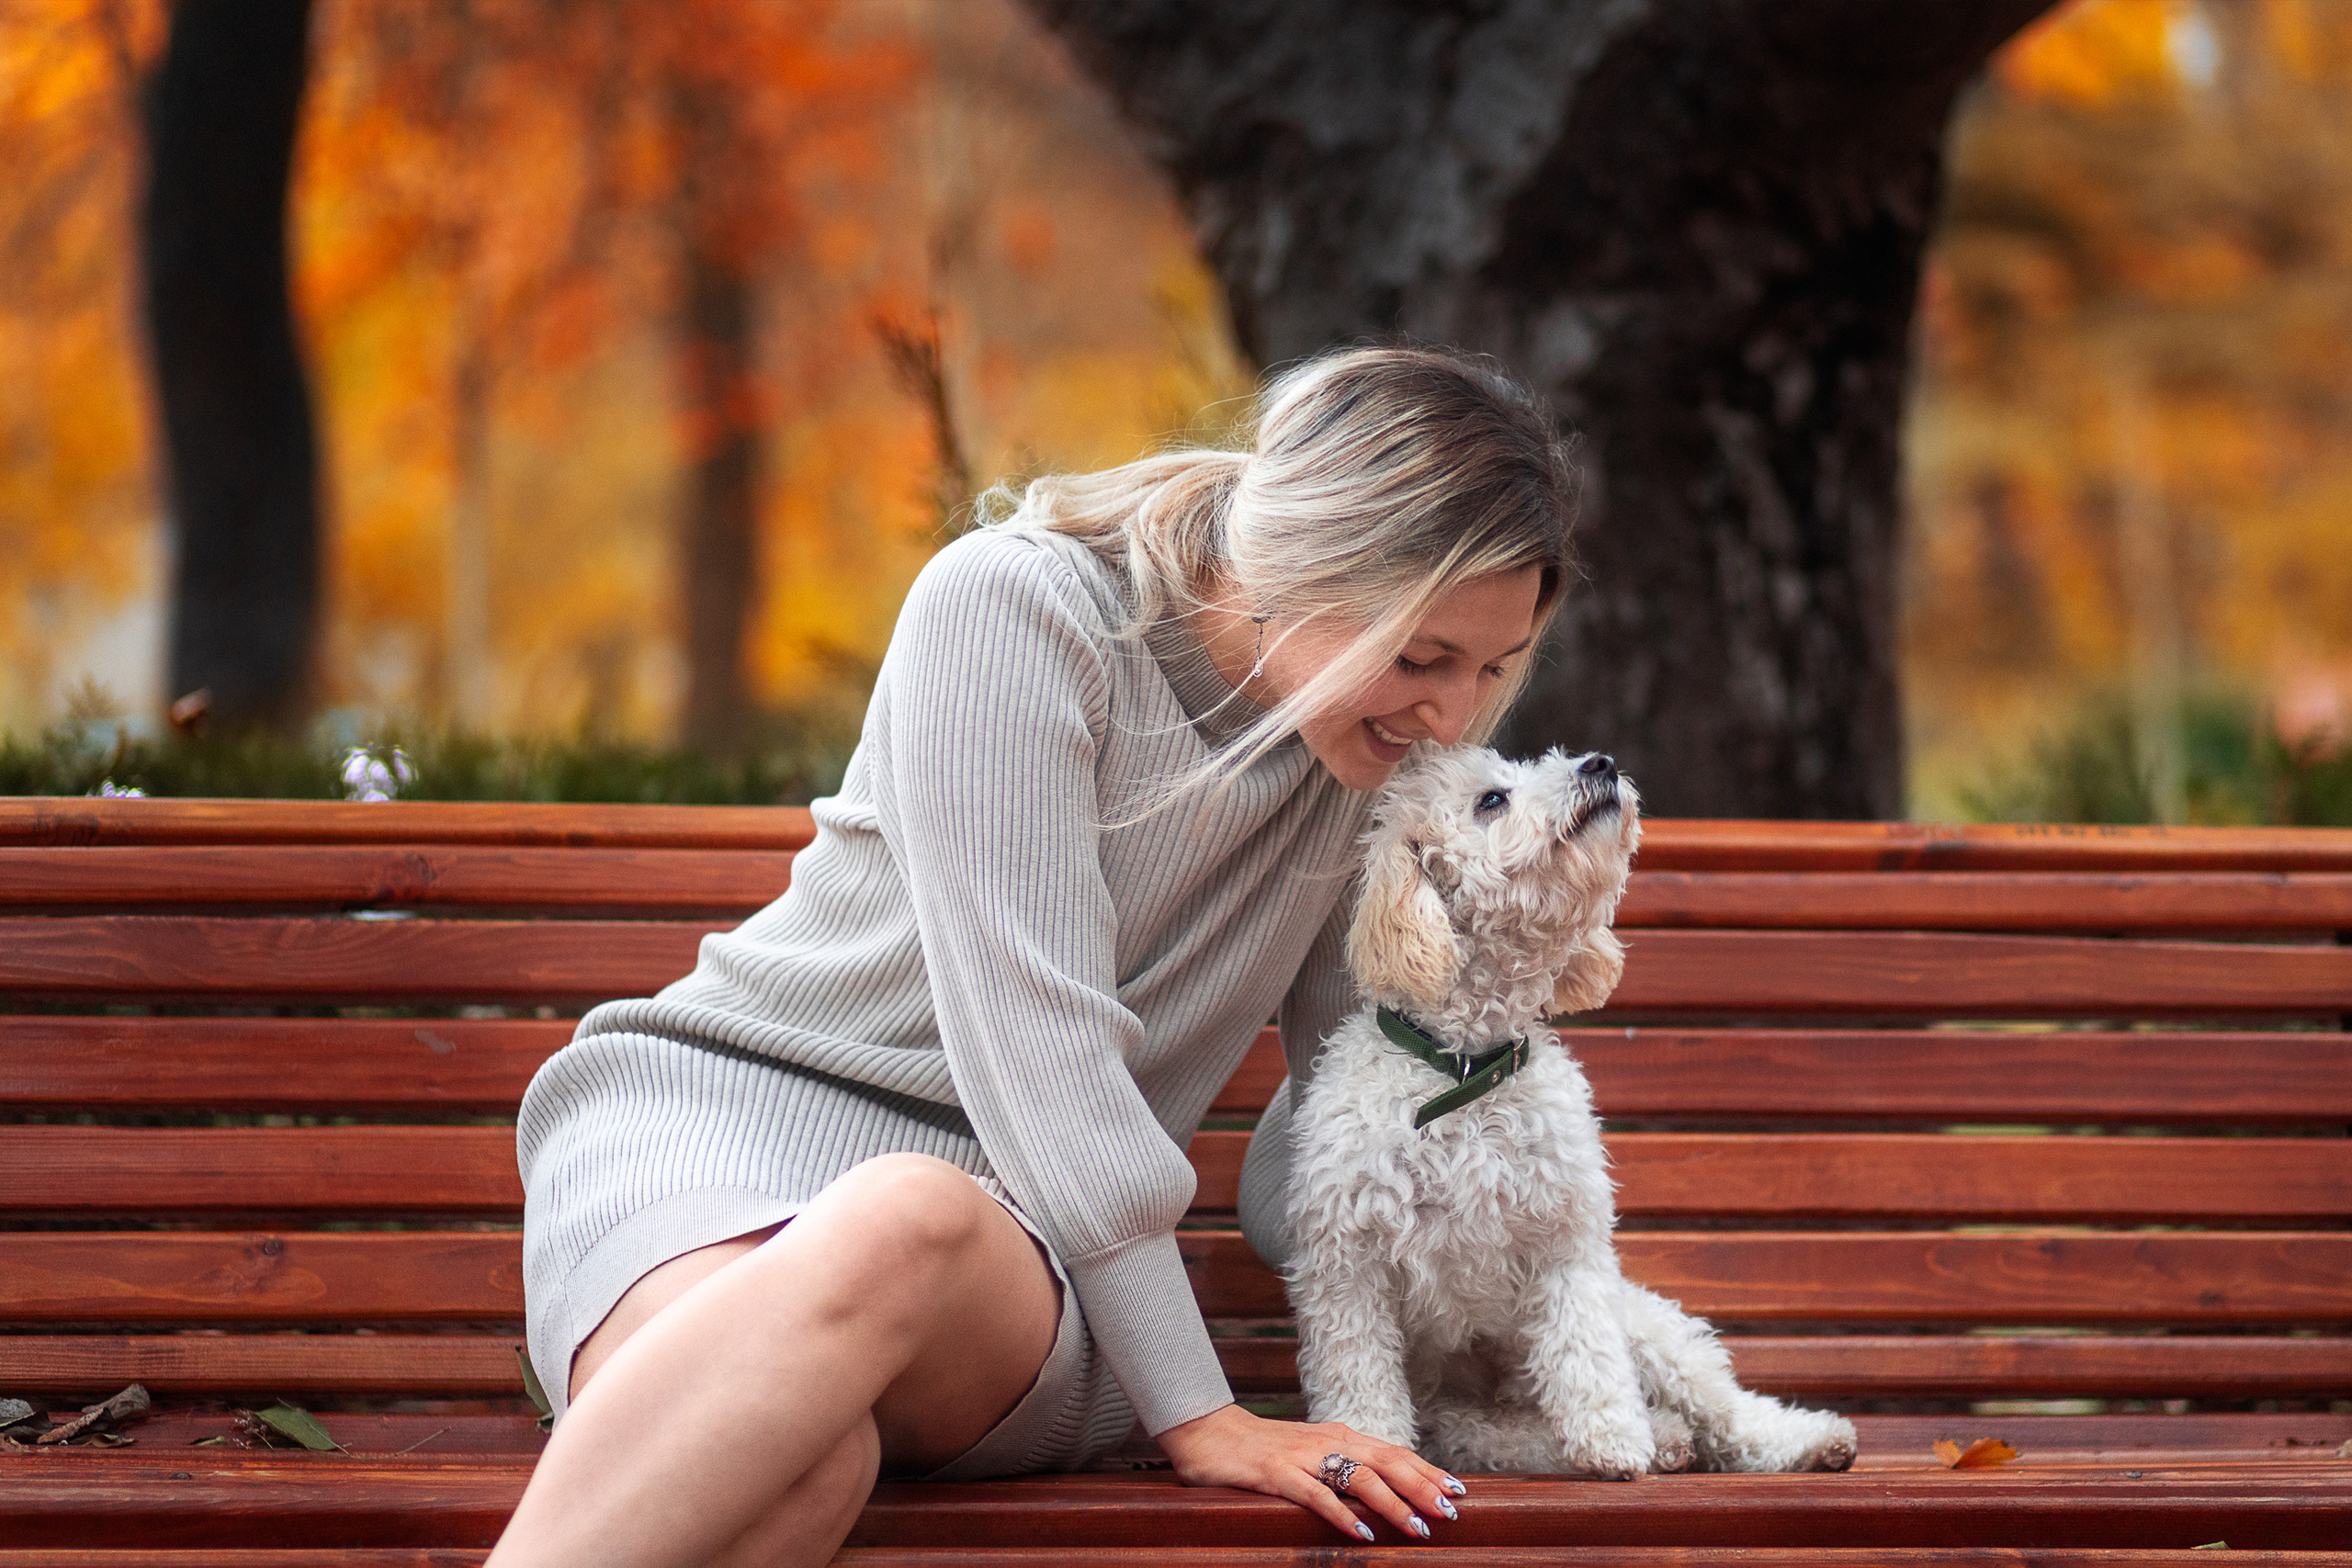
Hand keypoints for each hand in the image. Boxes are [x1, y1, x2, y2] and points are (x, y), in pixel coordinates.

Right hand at [1154, 1403, 1465, 1542]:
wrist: (1209, 1432)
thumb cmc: (1262, 1449)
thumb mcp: (1310, 1453)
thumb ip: (1343, 1466)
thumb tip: (1382, 1490)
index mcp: (1339, 1436)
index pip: (1393, 1452)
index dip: (1426, 1470)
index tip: (1457, 1489)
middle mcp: (1327, 1442)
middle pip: (1385, 1462)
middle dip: (1421, 1487)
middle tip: (1450, 1511)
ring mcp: (1302, 1457)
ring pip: (1358, 1477)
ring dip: (1391, 1503)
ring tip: (1416, 1528)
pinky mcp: (1276, 1474)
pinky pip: (1315, 1495)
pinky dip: (1341, 1513)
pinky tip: (1361, 1532)